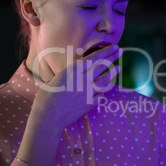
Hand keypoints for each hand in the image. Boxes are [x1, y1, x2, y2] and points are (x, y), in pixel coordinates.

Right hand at [17, 44, 122, 165]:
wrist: (48, 118)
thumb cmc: (45, 98)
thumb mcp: (55, 80)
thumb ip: (67, 74)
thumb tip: (74, 69)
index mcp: (72, 71)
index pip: (93, 58)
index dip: (105, 52)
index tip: (114, 47)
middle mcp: (82, 79)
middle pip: (101, 66)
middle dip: (112, 57)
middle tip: (120, 51)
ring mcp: (87, 92)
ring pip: (104, 79)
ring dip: (112, 72)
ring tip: (118, 67)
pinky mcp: (89, 104)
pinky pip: (101, 95)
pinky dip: (105, 90)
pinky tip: (109, 87)